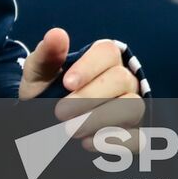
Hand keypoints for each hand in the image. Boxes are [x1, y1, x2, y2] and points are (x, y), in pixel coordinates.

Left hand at [19, 29, 142, 141]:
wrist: (43, 126)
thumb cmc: (45, 93)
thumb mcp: (39, 74)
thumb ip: (47, 55)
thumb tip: (57, 34)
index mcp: (102, 59)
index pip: (108, 52)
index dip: (89, 66)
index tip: (66, 83)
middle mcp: (124, 80)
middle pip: (121, 80)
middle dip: (89, 97)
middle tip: (60, 113)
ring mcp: (132, 107)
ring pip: (132, 107)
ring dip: (100, 119)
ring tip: (72, 130)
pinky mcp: (134, 134)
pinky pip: (138, 137)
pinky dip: (114, 142)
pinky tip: (87, 144)